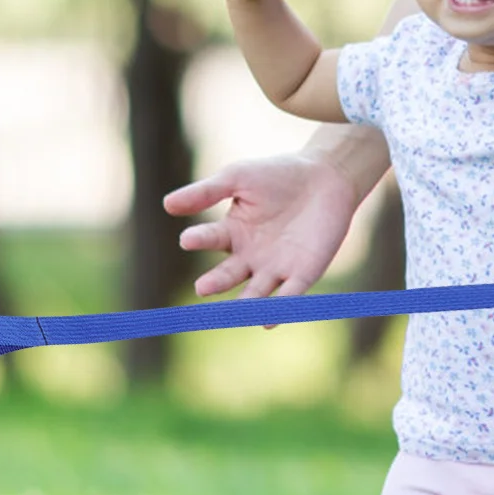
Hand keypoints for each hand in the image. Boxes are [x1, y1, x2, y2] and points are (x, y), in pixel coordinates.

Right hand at [163, 153, 359, 299]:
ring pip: (257, 292)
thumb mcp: (239, 178)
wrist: (327, 176)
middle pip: (229, 274)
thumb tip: (167, 204)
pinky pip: (289, 295)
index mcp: (232, 233)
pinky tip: (268, 320)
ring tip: (240, 309)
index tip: (187, 240)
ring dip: (247, 302)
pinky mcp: (303, 274)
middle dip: (216, 282)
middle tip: (202, 287)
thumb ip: (206, 192)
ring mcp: (276, 268)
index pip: (210, 238)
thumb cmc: (279, 174)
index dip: (198, 239)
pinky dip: (279, 308)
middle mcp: (250, 256)